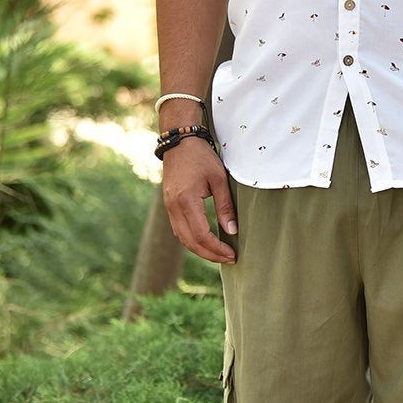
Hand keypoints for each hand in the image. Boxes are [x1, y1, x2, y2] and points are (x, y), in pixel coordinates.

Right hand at [161, 140, 236, 264]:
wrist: (180, 142)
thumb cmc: (201, 157)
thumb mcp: (219, 179)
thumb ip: (225, 206)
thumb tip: (233, 231)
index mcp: (186, 201)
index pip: (201, 235)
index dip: (217, 249)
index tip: (232, 254)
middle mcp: (173, 208)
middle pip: (190, 242)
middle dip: (210, 255)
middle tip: (229, 259)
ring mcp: (169, 208)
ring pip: (183, 239)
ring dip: (200, 250)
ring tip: (219, 254)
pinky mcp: (169, 206)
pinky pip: (179, 230)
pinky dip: (192, 241)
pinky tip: (206, 242)